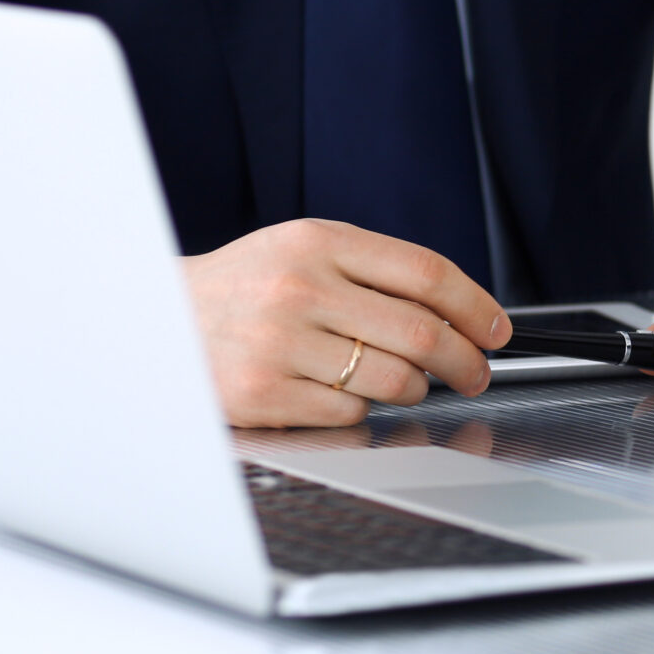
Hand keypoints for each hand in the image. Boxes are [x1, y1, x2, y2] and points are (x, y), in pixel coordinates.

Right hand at [184, 219, 510, 428]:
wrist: (156, 321)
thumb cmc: (244, 289)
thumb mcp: (302, 253)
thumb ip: (375, 274)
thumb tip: (463, 314)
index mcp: (316, 242)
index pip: (427, 273)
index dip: (477, 307)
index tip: (496, 331)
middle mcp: (298, 287)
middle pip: (423, 333)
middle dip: (465, 361)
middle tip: (474, 373)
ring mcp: (278, 341)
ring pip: (394, 379)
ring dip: (414, 389)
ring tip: (402, 383)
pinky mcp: (263, 392)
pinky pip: (350, 411)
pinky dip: (358, 408)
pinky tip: (335, 391)